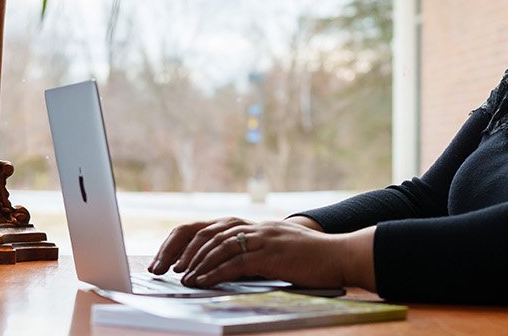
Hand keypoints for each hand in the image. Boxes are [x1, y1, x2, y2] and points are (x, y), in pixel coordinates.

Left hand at [148, 217, 375, 289]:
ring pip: (218, 246)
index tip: (173, 258)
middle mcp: (254, 227)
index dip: (188, 241)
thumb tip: (228, 268)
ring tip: (181, 277)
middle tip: (167, 268)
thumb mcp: (278, 249)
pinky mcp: (270, 254)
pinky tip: (203, 281)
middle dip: (183, 251)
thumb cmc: (311, 258)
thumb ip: (254, 253)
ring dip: (196, 263)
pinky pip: (235, 262)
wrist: (340, 255)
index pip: (211, 227)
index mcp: (253, 225)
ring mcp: (262, 238)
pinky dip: (215, 272)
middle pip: (207, 232)